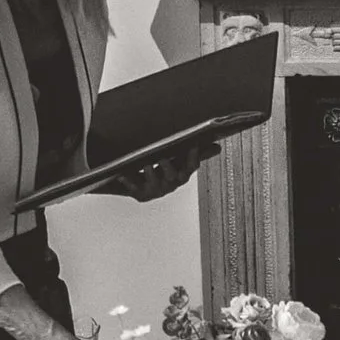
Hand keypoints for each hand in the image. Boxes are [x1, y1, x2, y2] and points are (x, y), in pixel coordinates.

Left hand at [100, 131, 218, 201]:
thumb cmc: (164, 171)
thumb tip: (217, 148)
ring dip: (149, 174)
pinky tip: (122, 175)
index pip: (191, 167)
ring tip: (145, 163)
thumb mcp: (180, 162)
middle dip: (168, 167)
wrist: (143, 187)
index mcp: (182, 175)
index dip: (193, 157)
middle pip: (173, 177)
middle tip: (162, 157)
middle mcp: (170, 185)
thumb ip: (198, 154)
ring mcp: (155, 190)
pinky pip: (134, 188)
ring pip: (154, 183)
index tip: (192, 145)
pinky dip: (128, 182)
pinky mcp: (141, 194)